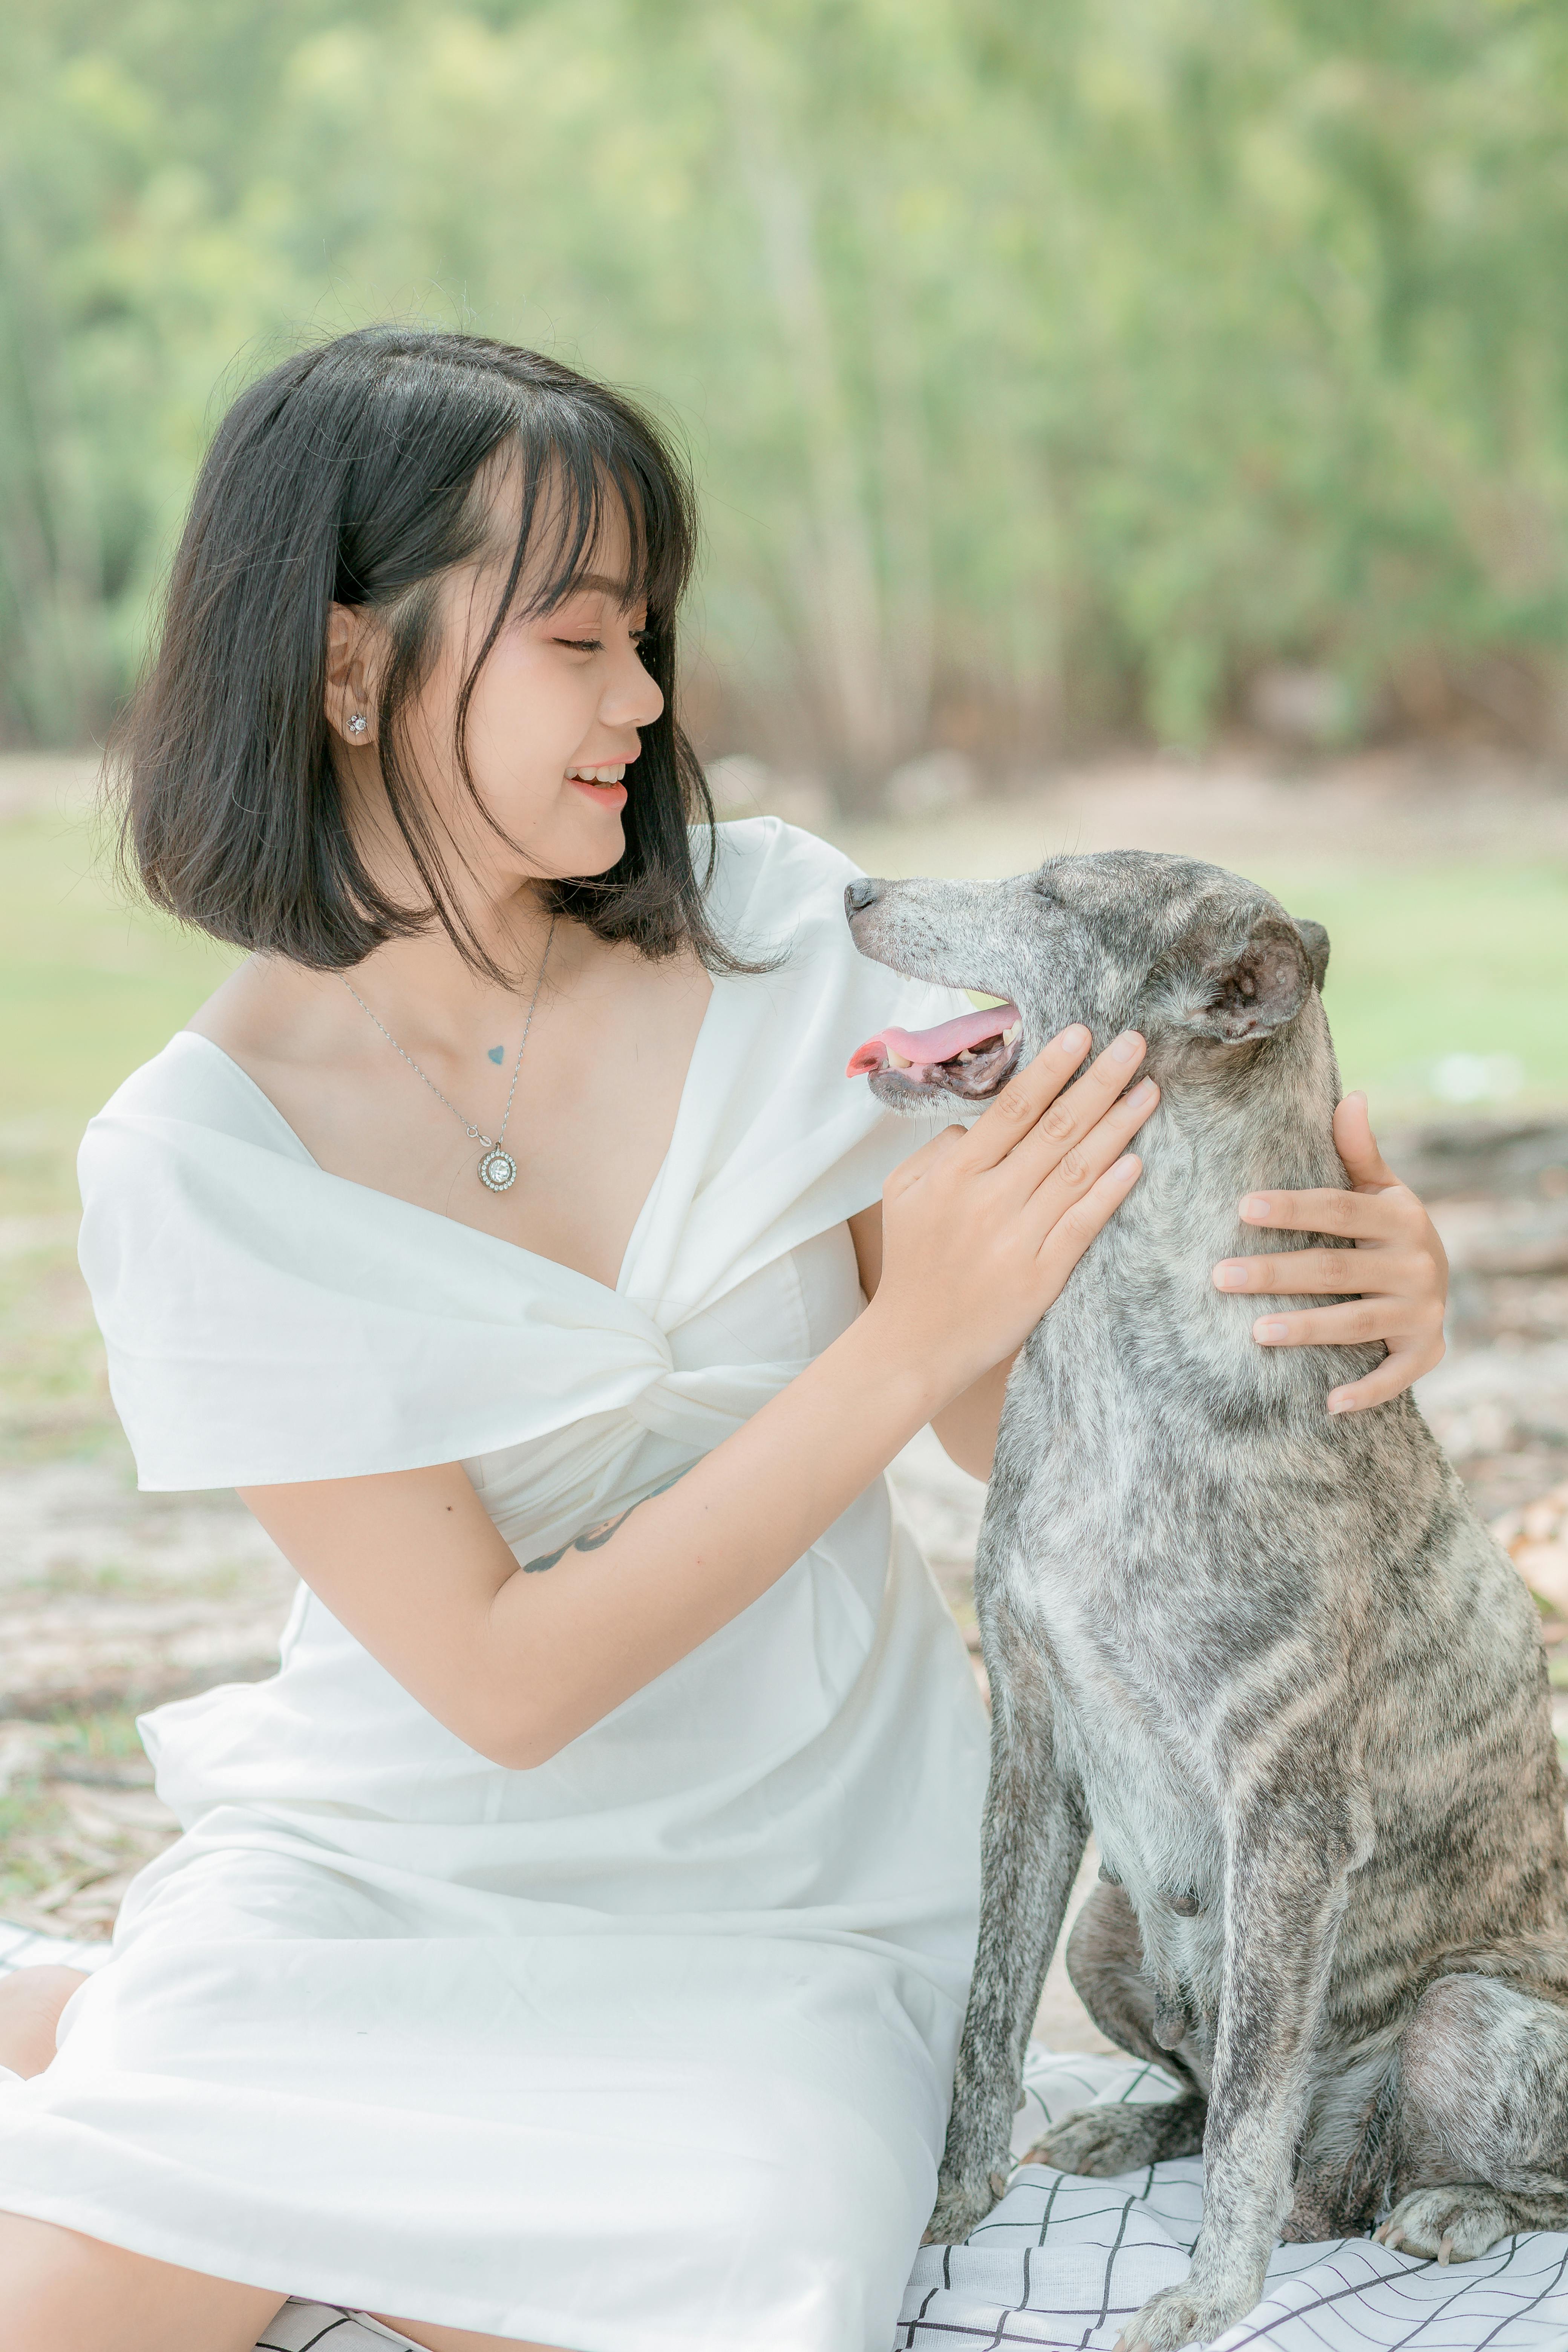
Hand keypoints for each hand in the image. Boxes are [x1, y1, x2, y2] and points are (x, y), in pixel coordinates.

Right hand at [870, 1024, 1160, 1400]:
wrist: (914, 1342)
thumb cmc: (912, 1261)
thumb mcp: (902, 1193)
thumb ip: (939, 1150)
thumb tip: (978, 1123)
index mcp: (955, 1174)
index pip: (1012, 1108)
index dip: (1051, 1068)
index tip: (1082, 1033)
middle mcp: (989, 1200)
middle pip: (1055, 1129)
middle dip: (1099, 1081)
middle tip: (1134, 1044)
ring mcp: (1018, 1238)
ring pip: (1077, 1170)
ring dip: (1118, 1127)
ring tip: (1148, 1091)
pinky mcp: (1042, 1276)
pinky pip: (1083, 1224)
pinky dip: (1110, 1192)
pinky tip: (1136, 1162)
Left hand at [1210, 1092, 1447, 1414]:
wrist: (1440, 1279)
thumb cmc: (1389, 1228)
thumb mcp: (1382, 1189)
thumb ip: (1360, 1151)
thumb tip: (1351, 1096)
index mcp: (1399, 1217)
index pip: (1338, 1211)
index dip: (1293, 1208)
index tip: (1243, 1207)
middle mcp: (1416, 1263)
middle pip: (1336, 1269)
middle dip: (1276, 1273)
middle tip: (1220, 1275)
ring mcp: (1422, 1310)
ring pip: (1357, 1321)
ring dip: (1306, 1328)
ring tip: (1255, 1331)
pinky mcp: (1427, 1351)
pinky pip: (1397, 1376)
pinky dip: (1367, 1390)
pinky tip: (1328, 1402)